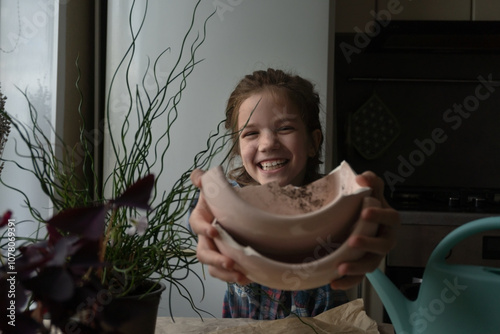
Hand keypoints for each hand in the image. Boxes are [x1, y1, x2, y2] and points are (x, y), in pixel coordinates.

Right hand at [189, 169, 250, 284]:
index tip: (214, 231)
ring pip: (213, 267)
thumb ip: (204, 179)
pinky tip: (248, 278)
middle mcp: (205, 238)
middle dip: (215, 259)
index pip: (196, 225)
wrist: (236, 208)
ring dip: (225, 274)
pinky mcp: (227, 259)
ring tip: (241, 276)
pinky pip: (226, 273)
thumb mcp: (213, 186)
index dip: (203, 229)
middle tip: (230, 262)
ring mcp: (216, 250)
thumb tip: (197, 175)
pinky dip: (235, 277)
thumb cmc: (222, 198)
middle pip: (203, 253)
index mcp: (200, 219)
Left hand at [330, 171, 399, 289]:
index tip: (365, 212)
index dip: (380, 215)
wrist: (363, 222)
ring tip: (341, 268)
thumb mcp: (372, 190)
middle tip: (352, 241)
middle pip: (383, 246)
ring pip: (371, 265)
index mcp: (390, 220)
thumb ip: (371, 181)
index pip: (391, 217)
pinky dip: (347, 282)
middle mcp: (386, 239)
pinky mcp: (364, 267)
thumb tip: (362, 177)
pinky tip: (333, 282)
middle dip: (368, 244)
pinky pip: (359, 278)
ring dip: (357, 267)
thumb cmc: (368, 205)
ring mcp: (375, 255)